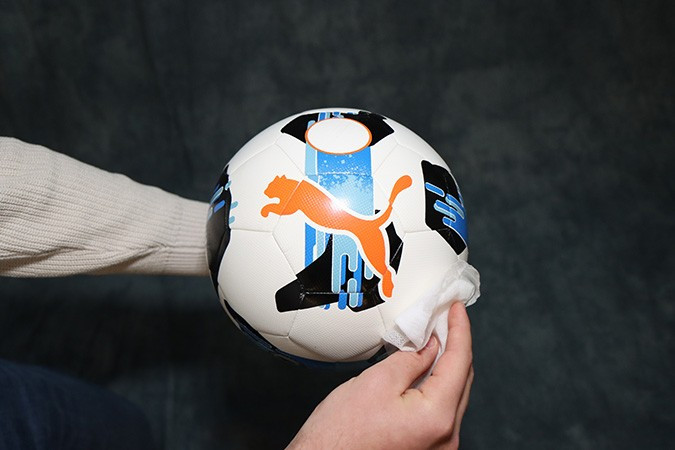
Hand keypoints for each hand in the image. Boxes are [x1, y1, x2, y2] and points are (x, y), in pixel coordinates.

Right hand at [288, 302, 473, 448]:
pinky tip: (423, 370)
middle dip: (454, 346)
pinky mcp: (425, 449)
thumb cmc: (341, 435)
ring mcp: (438, 447)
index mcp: (436, 417)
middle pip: (462, 379)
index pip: (460, 361)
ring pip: (452, 395)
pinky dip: (435, 386)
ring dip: (445, 366)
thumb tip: (429, 345)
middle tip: (444, 319)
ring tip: (433, 339)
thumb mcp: (377, 382)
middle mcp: (445, 437)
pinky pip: (440, 411)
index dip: (459, 329)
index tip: (456, 308)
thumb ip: (410, 359)